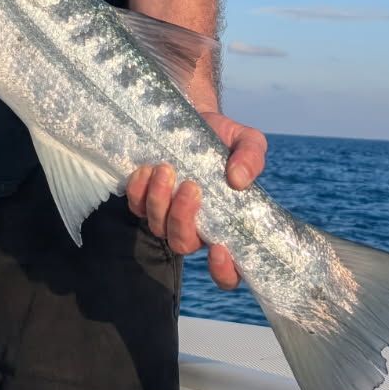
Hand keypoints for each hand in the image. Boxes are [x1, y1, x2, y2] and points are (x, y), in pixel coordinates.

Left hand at [126, 114, 266, 289]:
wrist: (193, 118)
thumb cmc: (223, 138)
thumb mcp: (247, 141)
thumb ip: (252, 158)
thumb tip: (239, 180)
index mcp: (224, 224)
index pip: (227, 270)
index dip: (223, 271)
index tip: (219, 248)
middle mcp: (195, 226)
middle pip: (183, 244)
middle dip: (183, 218)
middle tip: (190, 186)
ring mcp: (167, 215)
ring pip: (158, 228)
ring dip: (159, 201)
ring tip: (166, 169)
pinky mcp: (144, 199)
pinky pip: (136, 207)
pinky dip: (139, 191)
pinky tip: (147, 169)